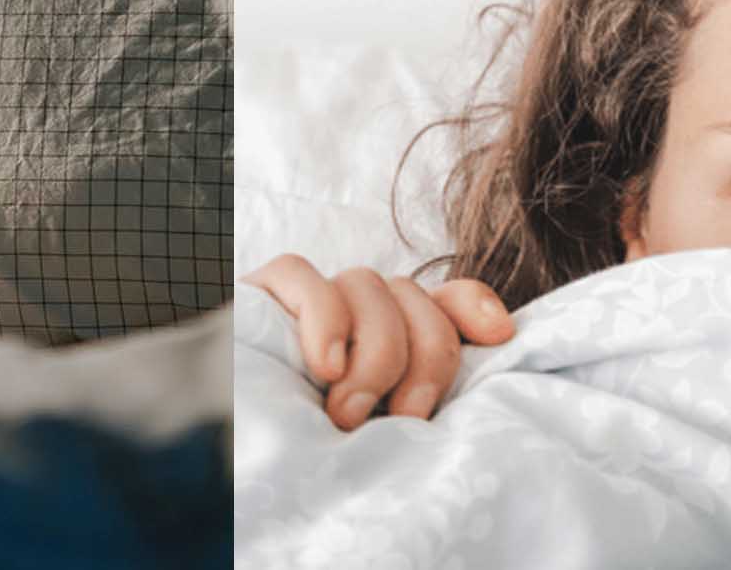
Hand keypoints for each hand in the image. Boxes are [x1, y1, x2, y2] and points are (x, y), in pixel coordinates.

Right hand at [240, 253, 512, 429]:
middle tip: (401, 420)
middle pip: (415, 295)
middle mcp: (358, 309)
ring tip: (347, 413)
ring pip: (368, 283)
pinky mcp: (265, 292)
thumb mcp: (384, 429)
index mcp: (393, 337)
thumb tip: (488, 361)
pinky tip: (325, 365)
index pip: (446, 297)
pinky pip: (303, 275)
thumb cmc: (315, 453)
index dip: (475, 306)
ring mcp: (313, 296)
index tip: (498, 338)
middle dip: (423, 359)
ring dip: (373, 353)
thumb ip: (421, 397)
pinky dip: (325, 319)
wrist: (232, 456)